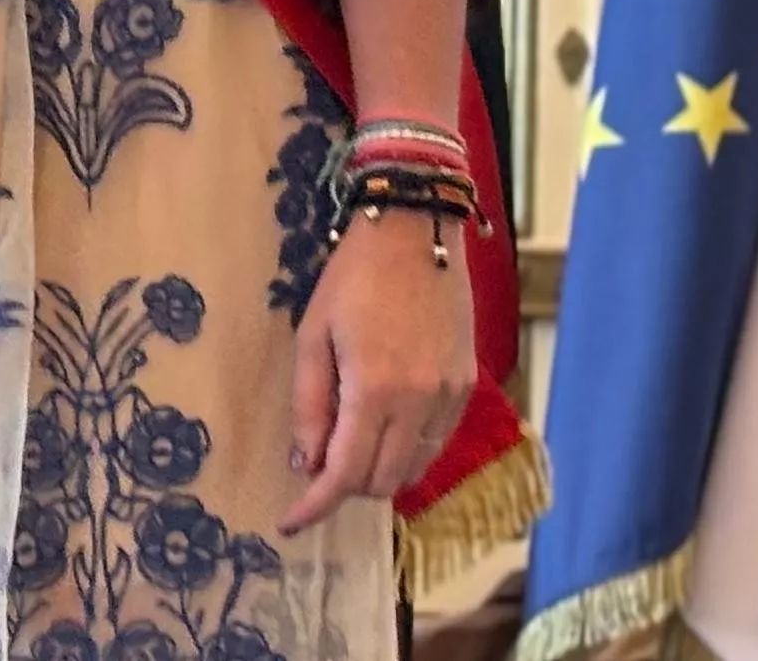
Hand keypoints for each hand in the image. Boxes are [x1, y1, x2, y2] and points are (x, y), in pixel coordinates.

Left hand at [281, 209, 475, 532]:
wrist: (417, 233)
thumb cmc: (352, 279)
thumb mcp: (312, 337)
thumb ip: (310, 404)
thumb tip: (307, 463)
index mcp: (375, 391)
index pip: (346, 473)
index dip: (317, 505)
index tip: (291, 522)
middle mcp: (420, 403)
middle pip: (383, 481)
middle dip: (345, 486)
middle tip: (317, 464)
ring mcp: (449, 397)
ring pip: (414, 468)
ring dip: (378, 471)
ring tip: (347, 442)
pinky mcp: (465, 386)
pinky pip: (435, 443)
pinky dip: (406, 450)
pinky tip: (383, 426)